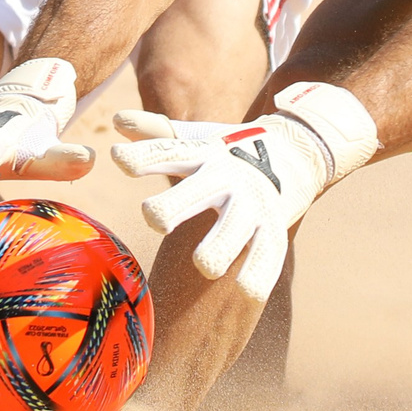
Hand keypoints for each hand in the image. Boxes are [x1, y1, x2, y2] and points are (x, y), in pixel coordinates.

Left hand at [109, 82, 380, 298]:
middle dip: (177, 203)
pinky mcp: (274, 228)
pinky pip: (268, 254)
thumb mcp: (195, 140)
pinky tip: (247, 290)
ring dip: (220, 245)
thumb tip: (116, 120)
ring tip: (204, 266)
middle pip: (199, 189)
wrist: (295, 152)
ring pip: (236, 226)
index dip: (144, 156)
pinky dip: (259, 273)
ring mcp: (253, 203)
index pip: (169, 152)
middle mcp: (227, 176)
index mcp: (203, 154)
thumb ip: (156, 134)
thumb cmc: (229, 152)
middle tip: (155, 219)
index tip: (117, 159)